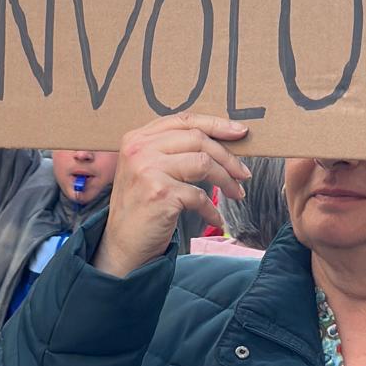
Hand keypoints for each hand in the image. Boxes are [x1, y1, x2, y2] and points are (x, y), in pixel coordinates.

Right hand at [94, 113, 249, 278]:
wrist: (121, 245)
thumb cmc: (142, 207)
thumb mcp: (149, 169)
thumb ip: (173, 150)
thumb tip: (222, 140)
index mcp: (137, 138)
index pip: (184, 120)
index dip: (216, 124)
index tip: (240, 132)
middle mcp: (140, 149)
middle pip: (198, 139)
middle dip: (227, 156)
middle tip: (244, 173)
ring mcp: (148, 170)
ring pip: (203, 163)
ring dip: (226, 180)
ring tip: (237, 193)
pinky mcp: (159, 194)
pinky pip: (199, 196)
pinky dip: (212, 209)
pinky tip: (216, 219)